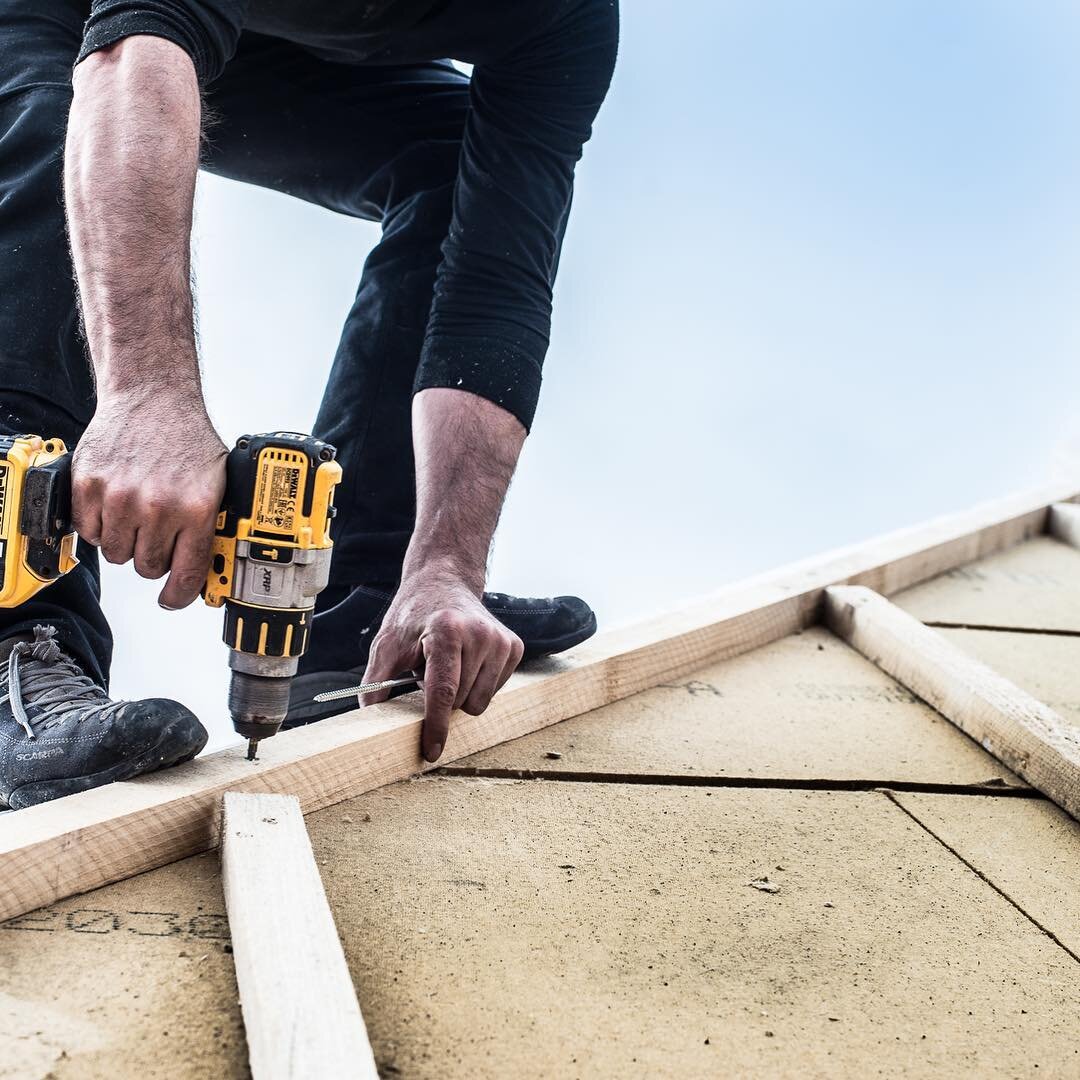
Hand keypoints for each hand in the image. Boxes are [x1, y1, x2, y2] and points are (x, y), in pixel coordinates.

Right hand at [72, 388, 226, 608]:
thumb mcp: (218, 482)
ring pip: (117, 554)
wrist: (152, 396)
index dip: (178, 595)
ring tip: (139, 513)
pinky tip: (116, 504)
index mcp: (196, 508)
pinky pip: (89, 532)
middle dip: (154, 557)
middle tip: (159, 535)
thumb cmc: (186, 437)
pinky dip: (101, 525)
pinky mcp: (88, 485)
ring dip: (127, 541)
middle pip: (147, 567)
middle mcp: (158, 505)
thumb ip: (210, 525)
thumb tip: (210, 569)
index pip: (185, 574)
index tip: (173, 598)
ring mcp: (120, 496)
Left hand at [360, 572, 524, 761]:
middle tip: (429, 673)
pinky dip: (478, 686)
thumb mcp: (387, 643)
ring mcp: (501, 640)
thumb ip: (375, 682)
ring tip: (448, 666)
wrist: (444, 582)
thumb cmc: (414, 615)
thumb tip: (368, 719)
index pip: (443, 690)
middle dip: (442, 700)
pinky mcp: (514, 646)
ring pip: (480, 701)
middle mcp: (480, 633)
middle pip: (461, 701)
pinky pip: (495, 691)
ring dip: (461, 694)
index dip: (436, 726)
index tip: (432, 751)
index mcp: (447, 630)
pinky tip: (467, 663)